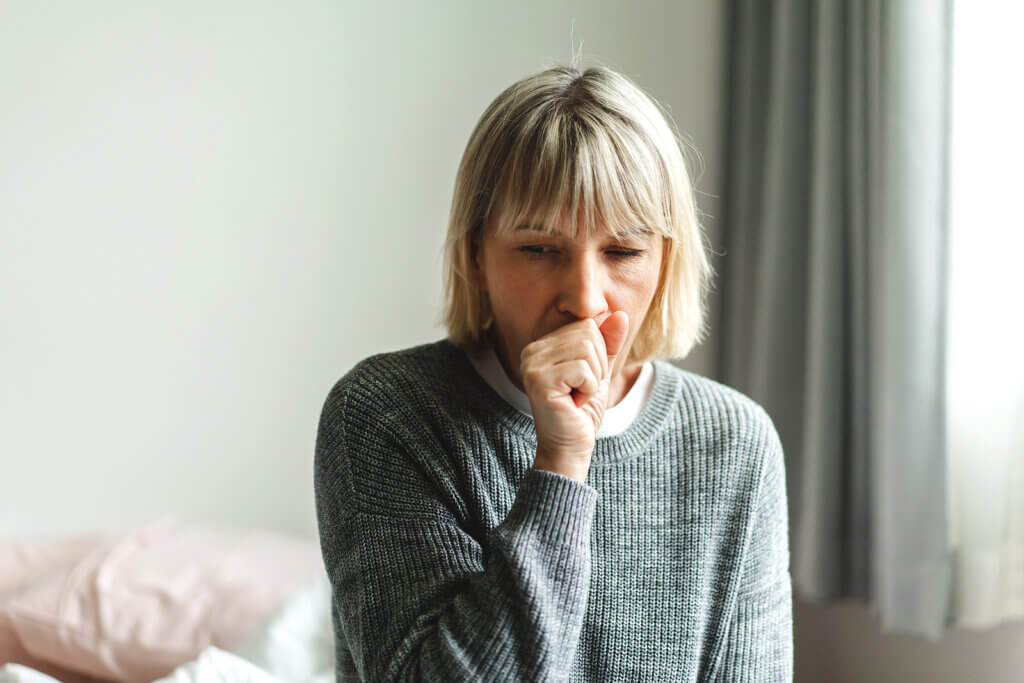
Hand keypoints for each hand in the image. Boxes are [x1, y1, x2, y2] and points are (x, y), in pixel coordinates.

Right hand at [521, 311, 629, 481]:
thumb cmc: (583, 410)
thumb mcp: (600, 371)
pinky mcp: (539, 381)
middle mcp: (532, 350)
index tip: (583, 380)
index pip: (586, 325)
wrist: (571, 447)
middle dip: (597, 366)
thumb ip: (608, 343)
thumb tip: (620, 314)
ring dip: (593, 379)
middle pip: (588, 334)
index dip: (598, 355)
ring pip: (587, 350)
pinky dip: (589, 389)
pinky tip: (574, 403)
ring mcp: (532, 365)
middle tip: (581, 390)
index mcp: (542, 345)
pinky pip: (583, 369)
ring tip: (577, 396)